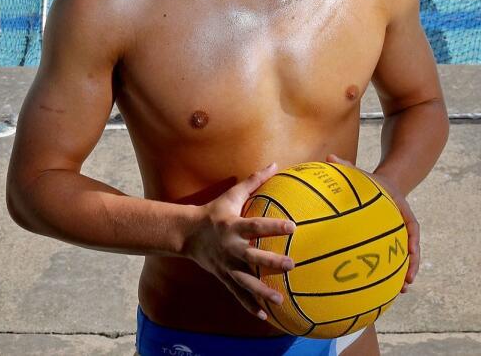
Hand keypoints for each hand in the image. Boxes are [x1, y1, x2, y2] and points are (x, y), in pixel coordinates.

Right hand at [182, 162, 296, 318]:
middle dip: (271, 263)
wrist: (187, 234)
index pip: (256, 226)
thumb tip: (276, 164)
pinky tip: (264, 317)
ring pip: (245, 281)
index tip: (293, 227)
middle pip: (252, 257)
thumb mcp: (231, 195)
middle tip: (292, 266)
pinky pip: (238, 294)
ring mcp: (226, 265)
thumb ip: (254, 181)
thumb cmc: (215, 211)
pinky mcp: (224, 277)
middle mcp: (230, 248)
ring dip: (262, 291)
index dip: (274, 227)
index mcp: (233, 226)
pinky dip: (250, 306)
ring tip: (280, 300)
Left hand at [326, 154, 420, 293]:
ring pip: (406, 256)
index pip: (412, 225)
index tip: (412, 250)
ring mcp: (400, 235)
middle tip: (408, 281)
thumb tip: (329, 156)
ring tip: (402, 290)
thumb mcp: (360, 173)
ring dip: (405, 273)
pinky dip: (391, 271)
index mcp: (401, 210)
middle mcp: (404, 225)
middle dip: (412, 264)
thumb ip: (346, 167)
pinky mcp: (392, 241)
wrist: (385, 186)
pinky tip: (382, 286)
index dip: (412, 238)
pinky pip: (393, 257)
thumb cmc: (369, 181)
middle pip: (413, 247)